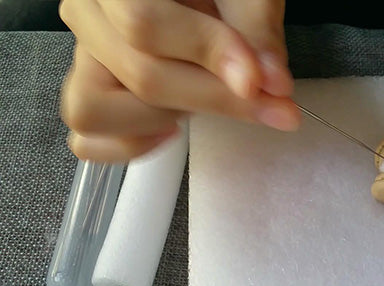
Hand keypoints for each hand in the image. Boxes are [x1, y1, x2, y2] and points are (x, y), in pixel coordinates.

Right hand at [59, 0, 298, 161]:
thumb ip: (256, 32)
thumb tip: (272, 84)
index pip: (145, 25)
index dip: (208, 56)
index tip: (260, 81)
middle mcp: (87, 16)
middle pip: (139, 75)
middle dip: (214, 98)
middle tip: (273, 104)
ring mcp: (84, 59)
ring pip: (95, 111)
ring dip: (161, 118)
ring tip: (203, 97)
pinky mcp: (91, 93)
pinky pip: (88, 140)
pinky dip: (130, 145)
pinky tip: (172, 128)